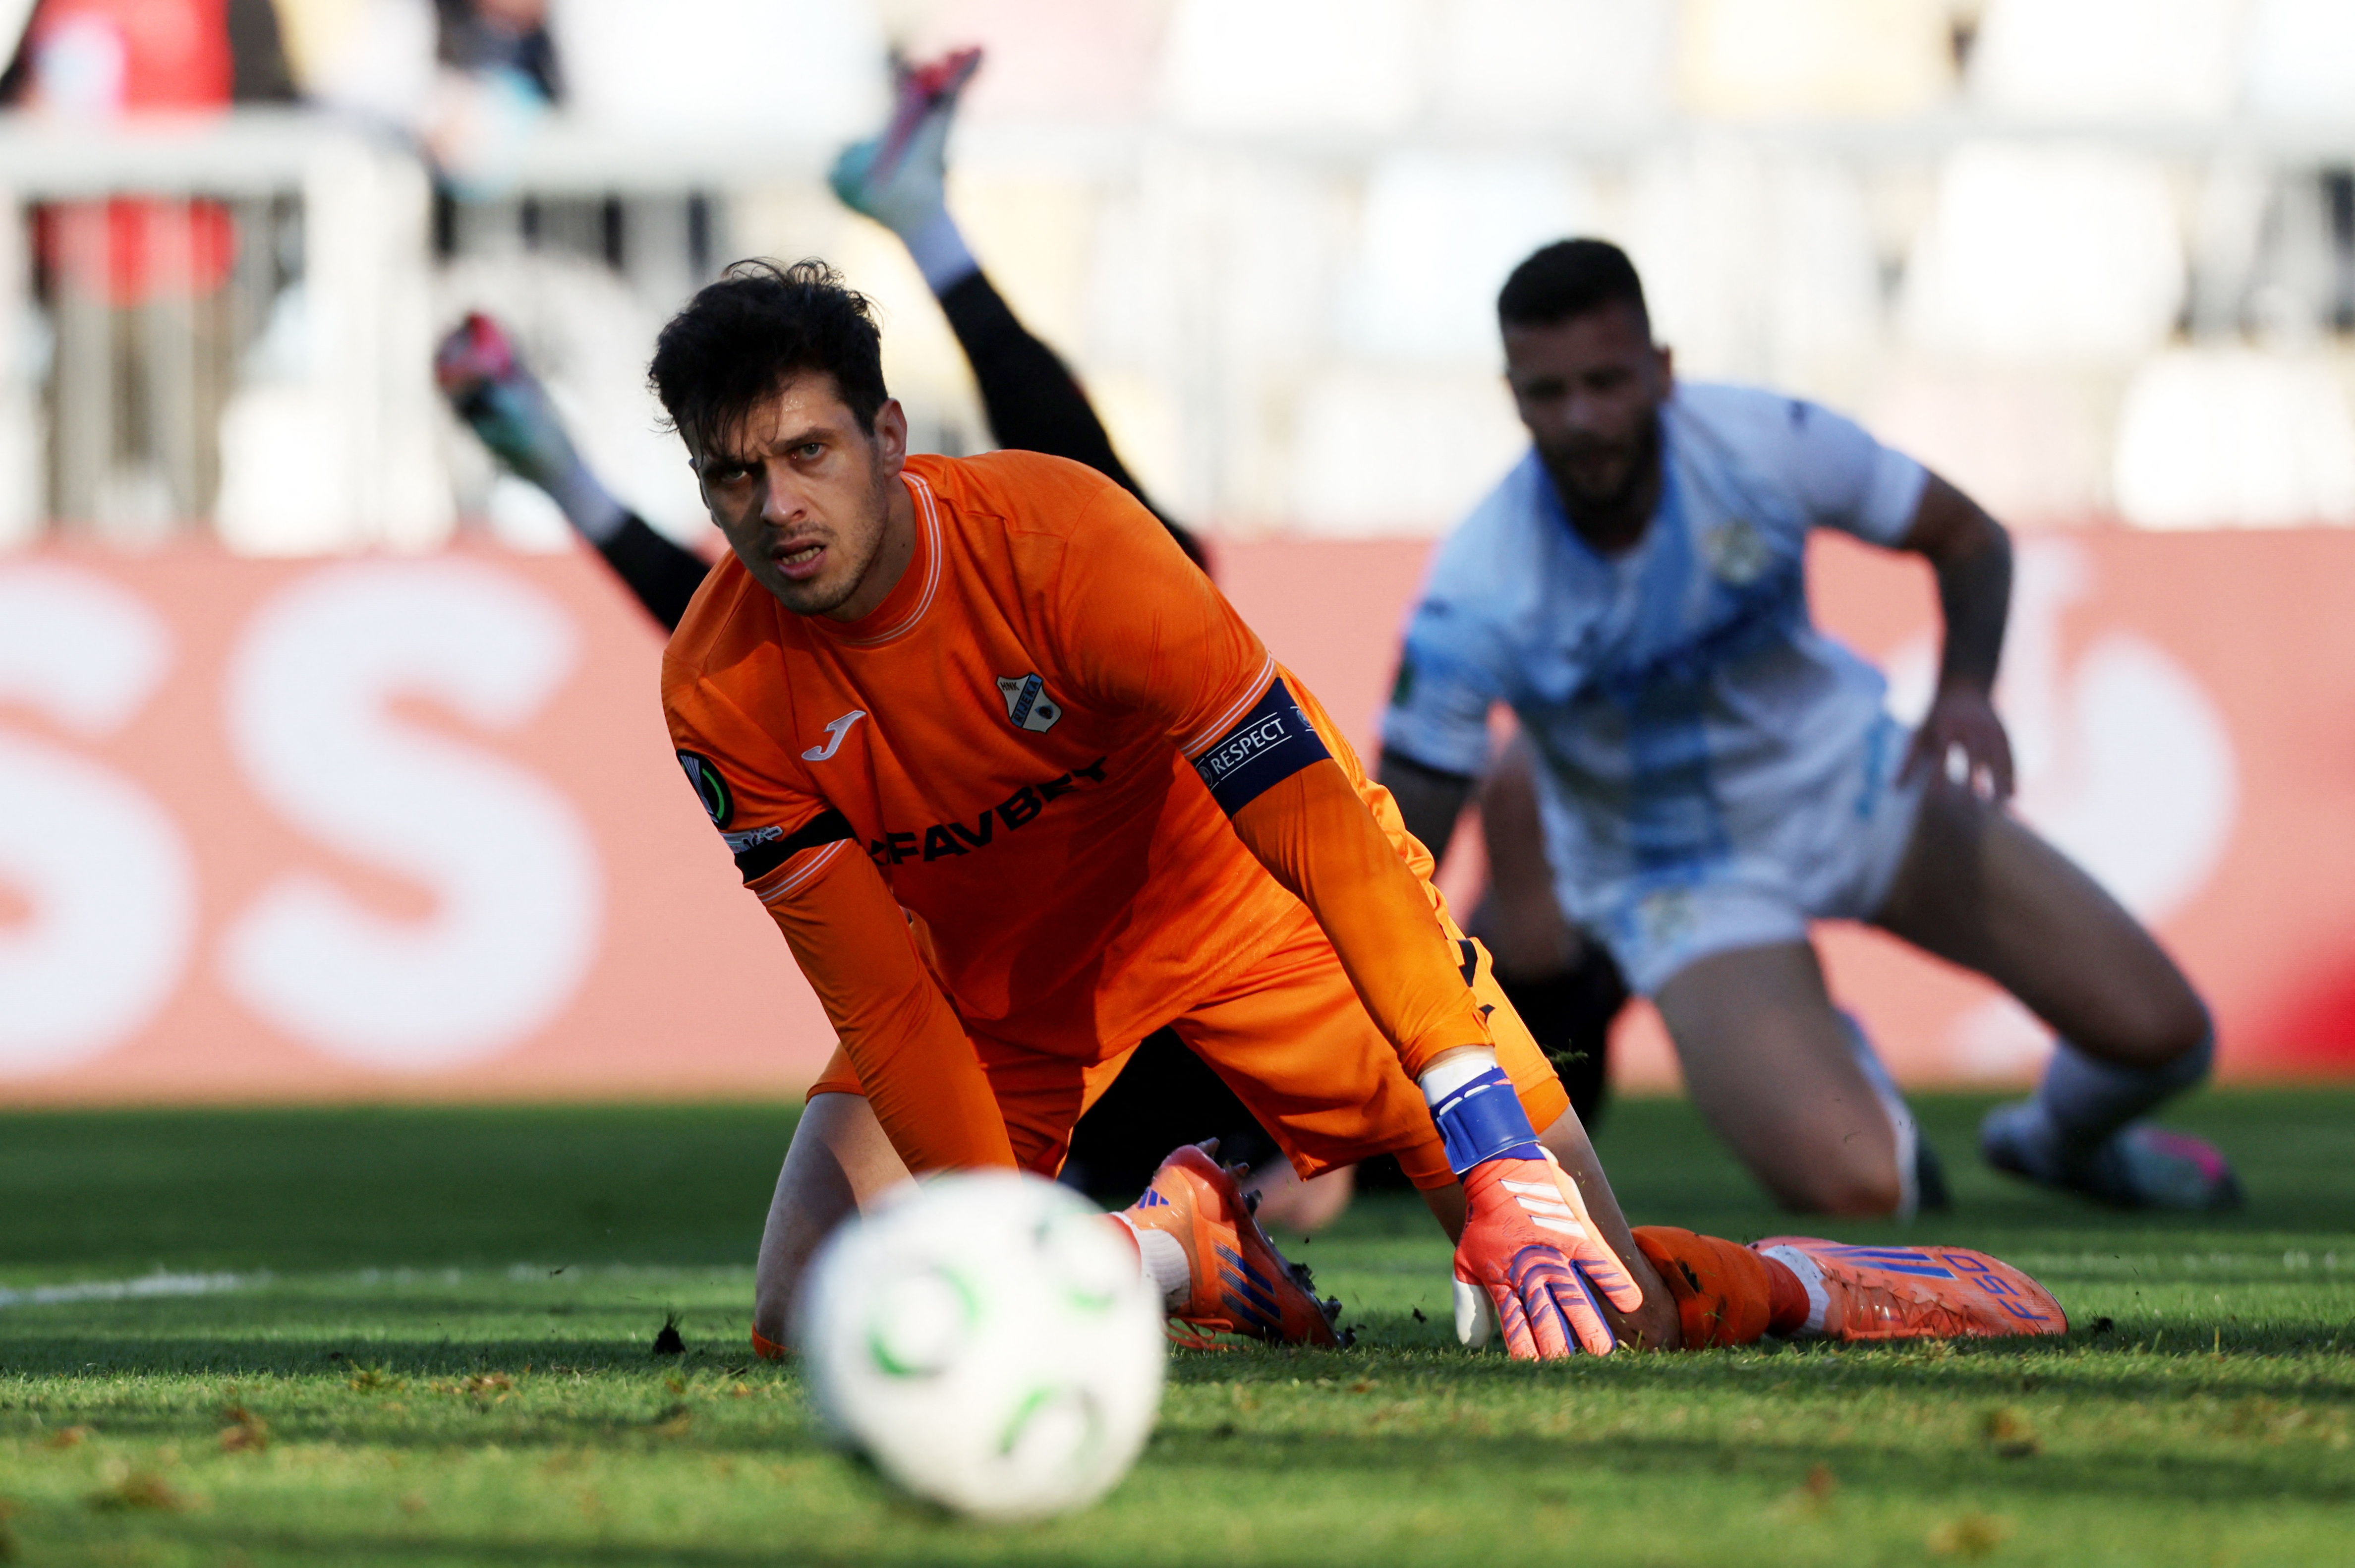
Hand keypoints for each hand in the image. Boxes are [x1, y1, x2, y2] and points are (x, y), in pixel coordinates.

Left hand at [1453, 1149, 1643, 1357]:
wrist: (1501, 1169)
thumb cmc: (1484, 1220)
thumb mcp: (1466, 1260)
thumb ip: (1470, 1302)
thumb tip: (1471, 1344)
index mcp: (1504, 1280)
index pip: (1516, 1326)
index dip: (1526, 1350)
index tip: (1535, 1370)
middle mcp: (1529, 1271)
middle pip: (1547, 1318)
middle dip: (1559, 1347)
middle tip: (1568, 1368)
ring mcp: (1553, 1253)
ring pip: (1573, 1298)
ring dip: (1588, 1325)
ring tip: (1602, 1351)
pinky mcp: (1575, 1234)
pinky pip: (1599, 1261)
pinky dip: (1615, 1280)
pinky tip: (1631, 1302)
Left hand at [1902, 684, 2013, 801]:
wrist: (1964, 687)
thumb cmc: (1936, 718)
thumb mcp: (1920, 733)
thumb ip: (1909, 760)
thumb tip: (1894, 789)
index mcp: (1946, 726)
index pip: (1942, 753)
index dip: (1940, 774)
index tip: (1938, 796)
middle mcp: (1970, 727)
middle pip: (1974, 756)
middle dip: (1973, 780)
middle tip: (1970, 807)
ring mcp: (1989, 729)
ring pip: (1997, 757)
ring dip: (1999, 781)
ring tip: (1999, 807)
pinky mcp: (2003, 734)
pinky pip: (2009, 756)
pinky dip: (2011, 775)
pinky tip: (2012, 796)